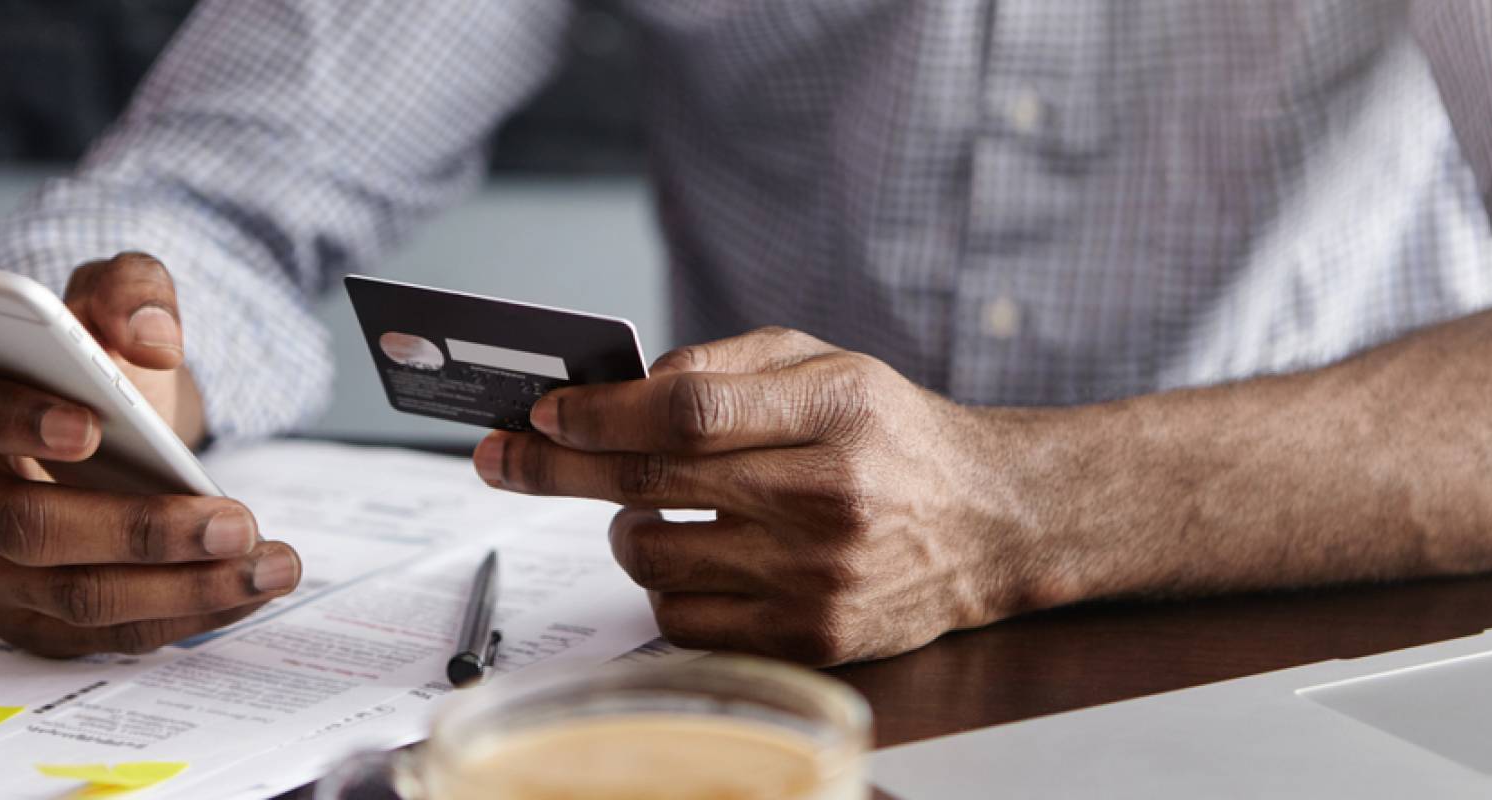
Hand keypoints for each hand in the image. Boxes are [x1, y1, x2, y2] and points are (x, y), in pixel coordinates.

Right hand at [0, 252, 301, 656]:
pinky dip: (190, 614)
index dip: (9, 419)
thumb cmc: (96, 371)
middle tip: (233, 521)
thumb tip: (152, 337)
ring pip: (78, 596)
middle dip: (138, 530)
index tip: (91, 425)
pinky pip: (111, 635)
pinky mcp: (34, 623)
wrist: (113, 433)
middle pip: (26, 528)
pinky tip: (251, 586)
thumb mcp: (115, 305)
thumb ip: (131, 291)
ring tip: (270, 562)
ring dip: (186, 586)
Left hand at [471, 327, 1045, 664]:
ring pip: (655, 559)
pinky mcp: (811, 638)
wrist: (987, 522)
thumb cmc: (891, 434)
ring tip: (644, 508)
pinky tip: (691, 556)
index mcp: (836, 409)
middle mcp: (828, 497)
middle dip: (558, 468)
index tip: (545, 413)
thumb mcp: (828, 364)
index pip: (689, 409)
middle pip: (653, 483)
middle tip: (504, 457)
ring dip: (623, 529)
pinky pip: (684, 621)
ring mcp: (818, 577)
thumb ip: (727, 364)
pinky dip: (664, 586)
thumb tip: (621, 390)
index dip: (601, 413)